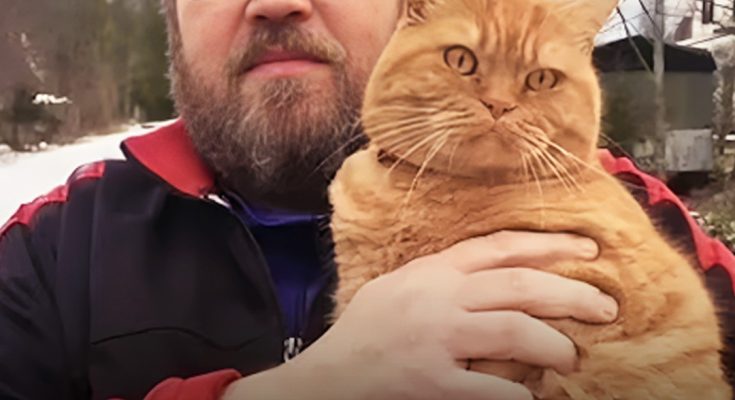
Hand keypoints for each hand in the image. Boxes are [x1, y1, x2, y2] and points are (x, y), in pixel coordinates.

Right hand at [221, 231, 617, 399]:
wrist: (328, 375)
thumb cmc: (366, 330)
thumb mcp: (401, 285)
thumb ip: (445, 275)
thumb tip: (498, 274)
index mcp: (433, 271)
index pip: (501, 248)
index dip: (549, 246)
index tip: (589, 251)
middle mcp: (439, 298)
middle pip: (521, 287)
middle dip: (572, 295)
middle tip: (605, 307)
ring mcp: (436, 340)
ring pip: (514, 331)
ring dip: (554, 345)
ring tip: (572, 355)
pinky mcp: (431, 382)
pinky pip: (489, 388)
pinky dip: (518, 395)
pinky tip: (533, 397)